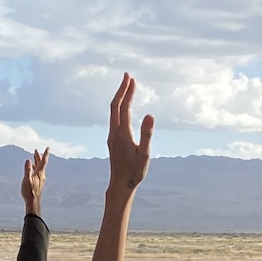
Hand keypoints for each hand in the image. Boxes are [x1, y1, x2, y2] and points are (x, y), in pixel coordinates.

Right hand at [21, 147, 47, 215]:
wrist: (33, 202)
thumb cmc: (29, 191)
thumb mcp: (27, 180)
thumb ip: (27, 170)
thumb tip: (28, 160)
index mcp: (39, 173)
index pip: (43, 161)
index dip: (45, 154)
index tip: (48, 148)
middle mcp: (41, 175)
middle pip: (41, 163)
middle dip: (39, 156)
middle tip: (36, 150)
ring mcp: (40, 179)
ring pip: (39, 168)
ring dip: (36, 161)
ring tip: (34, 156)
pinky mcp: (38, 182)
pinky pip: (37, 172)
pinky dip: (35, 168)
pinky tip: (33, 168)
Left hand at [107, 73, 152, 194]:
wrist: (120, 184)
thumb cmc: (135, 171)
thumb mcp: (145, 154)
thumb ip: (147, 134)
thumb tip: (150, 114)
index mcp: (122, 133)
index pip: (123, 107)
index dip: (127, 92)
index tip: (132, 79)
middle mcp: (114, 132)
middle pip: (115, 106)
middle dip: (121, 89)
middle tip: (128, 76)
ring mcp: (112, 136)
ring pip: (113, 112)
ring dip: (119, 97)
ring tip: (127, 87)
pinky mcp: (112, 140)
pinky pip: (114, 118)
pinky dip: (119, 107)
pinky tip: (123, 106)